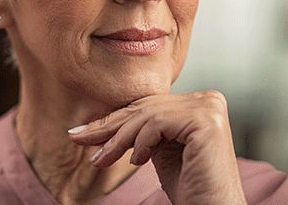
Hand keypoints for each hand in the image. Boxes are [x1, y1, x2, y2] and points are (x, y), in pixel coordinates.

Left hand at [68, 90, 245, 204]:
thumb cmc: (190, 188)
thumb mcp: (158, 150)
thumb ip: (143, 129)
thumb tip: (104, 120)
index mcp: (199, 102)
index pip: (147, 107)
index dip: (114, 120)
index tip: (82, 133)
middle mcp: (207, 99)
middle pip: (145, 109)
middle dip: (108, 127)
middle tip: (77, 138)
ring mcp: (209, 107)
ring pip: (146, 115)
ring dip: (118, 140)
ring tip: (101, 160)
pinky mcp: (207, 120)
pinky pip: (157, 123)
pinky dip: (141, 143)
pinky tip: (137, 161)